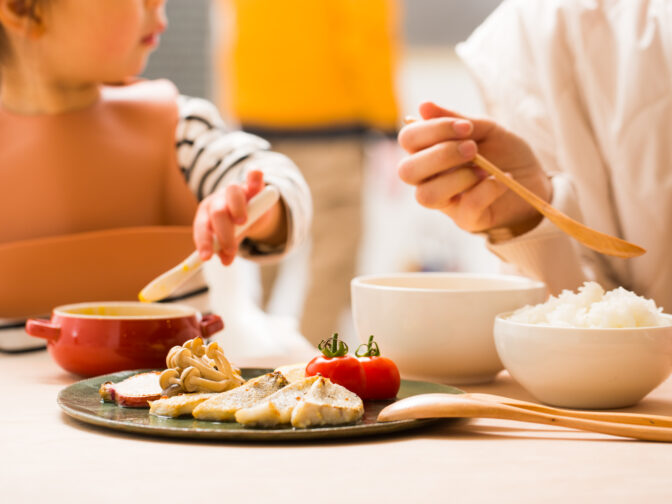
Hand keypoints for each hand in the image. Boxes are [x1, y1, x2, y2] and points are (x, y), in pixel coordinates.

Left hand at [193, 170, 283, 264]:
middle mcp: (220, 199)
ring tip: (242, 222)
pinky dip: (255, 178)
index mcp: (208, 214)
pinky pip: (254, 176)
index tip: (206, 257)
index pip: (202, 226)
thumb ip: (227, 249)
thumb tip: (226, 261)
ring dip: (236, 207)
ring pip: (232, 192)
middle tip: (230, 248)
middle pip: (217, 212)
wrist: (253, 210)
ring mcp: (237, 190)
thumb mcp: (231, 239)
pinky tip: (256, 185)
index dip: (204, 241)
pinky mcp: (254, 183)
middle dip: (222, 232)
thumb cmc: (236, 226)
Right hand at [397, 102, 551, 234]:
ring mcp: (446, 202)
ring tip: (485, 169)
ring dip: (457, 177)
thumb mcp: (484, 129)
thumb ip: (456, 120)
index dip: (431, 131)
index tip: (466, 127)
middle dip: (440, 155)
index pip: (408, 140)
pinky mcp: (467, 220)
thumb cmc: (504, 153)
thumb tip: (423, 106)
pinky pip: (466, 207)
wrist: (535, 179)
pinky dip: (487, 190)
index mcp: (428, 152)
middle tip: (472, 148)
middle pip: (407, 171)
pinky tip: (503, 180)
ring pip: (426, 195)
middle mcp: (429, 179)